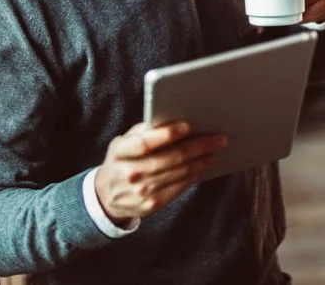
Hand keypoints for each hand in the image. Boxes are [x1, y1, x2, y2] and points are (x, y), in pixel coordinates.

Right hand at [94, 121, 226, 224]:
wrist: (107, 195)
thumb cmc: (121, 160)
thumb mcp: (122, 143)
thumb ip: (143, 132)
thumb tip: (172, 120)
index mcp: (120, 152)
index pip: (146, 143)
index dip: (167, 134)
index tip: (188, 126)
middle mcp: (130, 172)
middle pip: (169, 158)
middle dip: (197, 147)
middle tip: (217, 139)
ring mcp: (141, 191)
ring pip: (178, 173)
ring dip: (200, 161)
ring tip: (214, 151)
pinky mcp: (152, 204)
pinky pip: (178, 188)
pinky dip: (193, 176)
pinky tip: (202, 167)